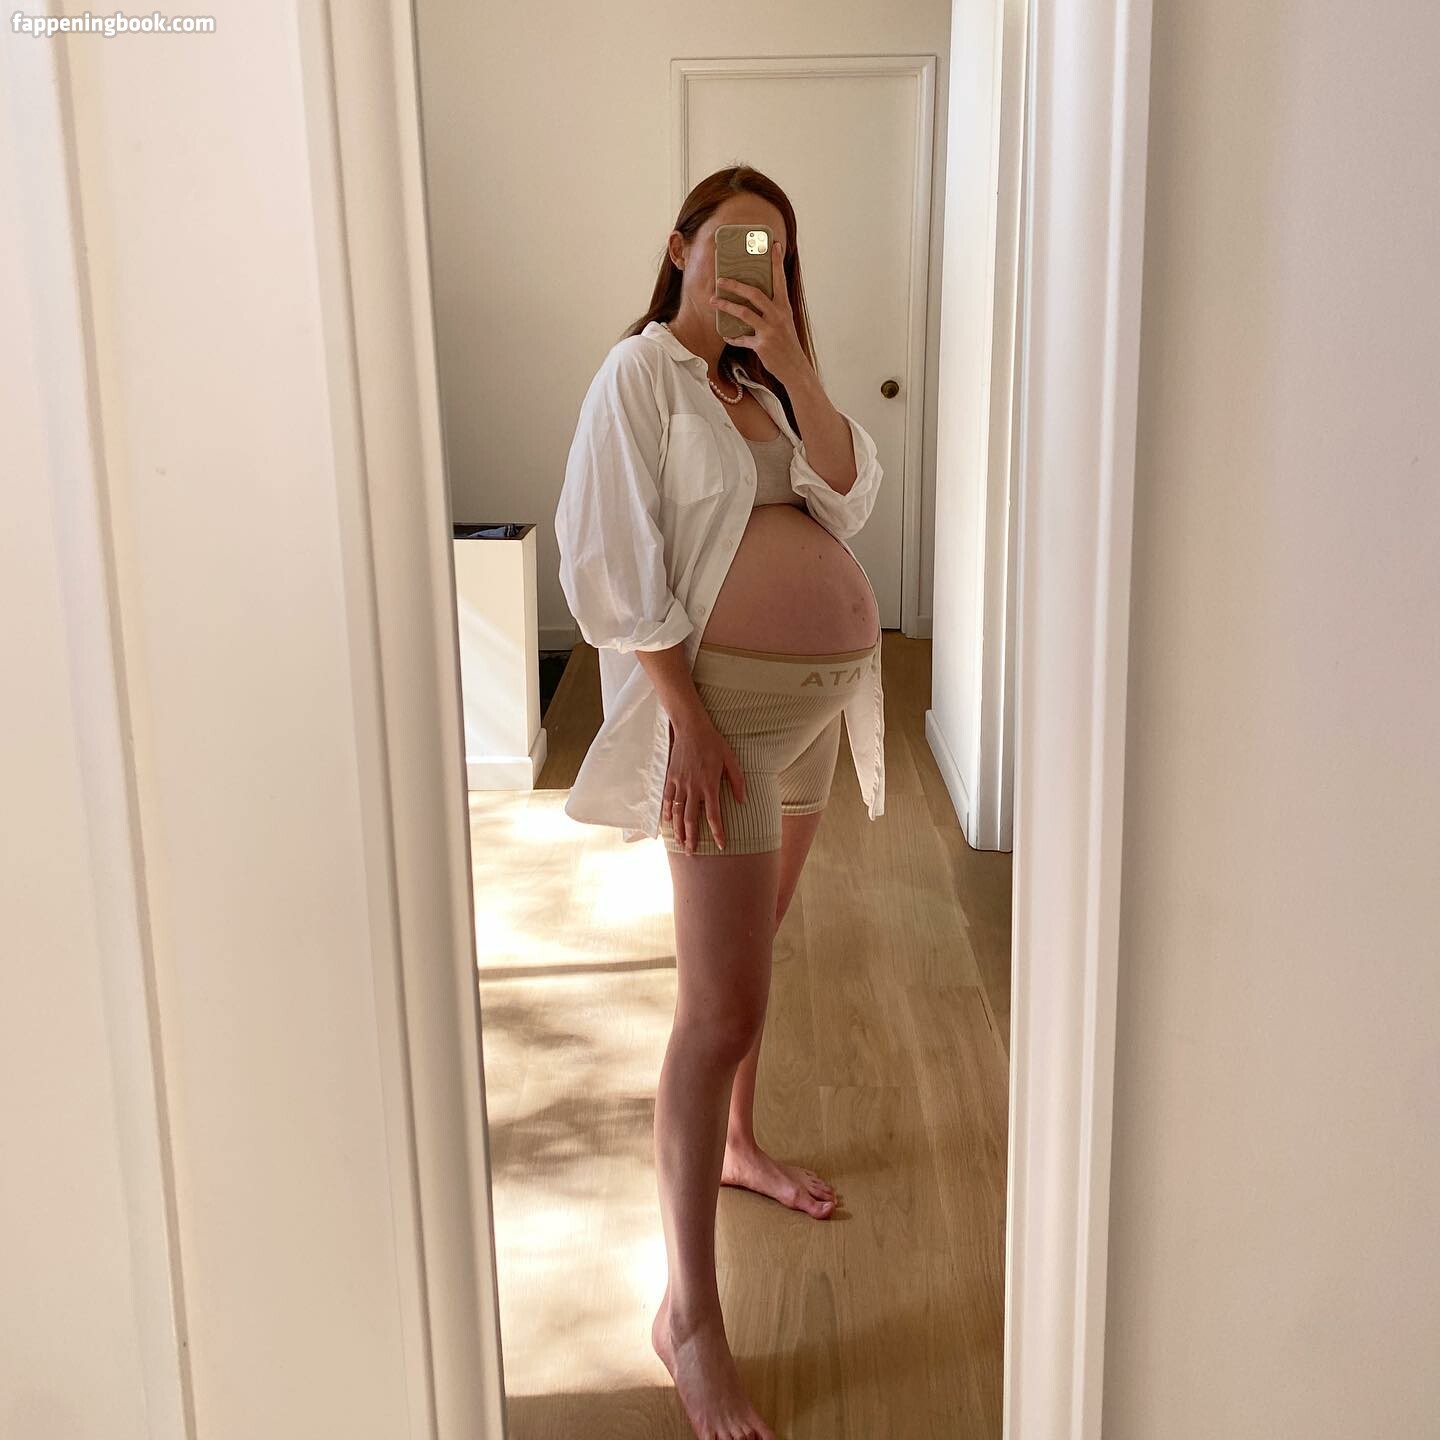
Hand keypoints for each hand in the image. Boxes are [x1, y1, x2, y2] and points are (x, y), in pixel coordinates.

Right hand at [663, 718, 746, 852]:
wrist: (691, 728)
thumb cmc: (714, 743)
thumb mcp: (731, 760)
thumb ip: (737, 781)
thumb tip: (742, 801)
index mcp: (710, 785)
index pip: (714, 815)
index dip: (717, 832)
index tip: (720, 845)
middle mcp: (693, 788)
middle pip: (690, 819)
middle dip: (692, 838)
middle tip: (692, 853)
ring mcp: (680, 784)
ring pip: (676, 813)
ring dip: (678, 830)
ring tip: (680, 843)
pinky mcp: (670, 778)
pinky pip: (667, 800)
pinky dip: (666, 813)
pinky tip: (667, 823)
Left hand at [710, 238, 807, 383]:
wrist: (795, 368)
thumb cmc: (787, 343)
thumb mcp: (784, 322)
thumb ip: (773, 308)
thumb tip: (755, 294)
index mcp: (784, 307)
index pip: (779, 280)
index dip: (776, 262)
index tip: (773, 245)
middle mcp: (778, 316)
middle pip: (754, 293)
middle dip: (735, 285)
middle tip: (720, 279)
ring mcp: (770, 331)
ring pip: (744, 313)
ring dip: (726, 305)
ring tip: (713, 300)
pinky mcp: (762, 345)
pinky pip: (742, 339)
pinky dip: (733, 337)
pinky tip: (725, 335)